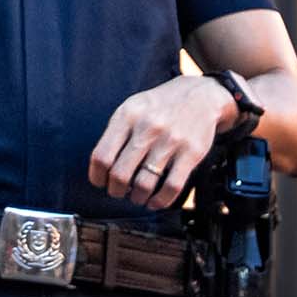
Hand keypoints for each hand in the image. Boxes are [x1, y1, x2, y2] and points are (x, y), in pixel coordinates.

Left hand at [87, 75, 237, 210]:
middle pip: (120, 173)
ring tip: (136, 196)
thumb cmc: (160, 106)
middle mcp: (147, 127)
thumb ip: (116, 133)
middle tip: (118, 192)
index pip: (102, 155)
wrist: (200, 95)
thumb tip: (101, 167)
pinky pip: (172, 187)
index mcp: (127, 116)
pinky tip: (154, 201)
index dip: (97, 176)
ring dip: (136, 198)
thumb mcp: (132, 108)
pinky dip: (159, 201)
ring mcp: (170, 141)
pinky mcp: (191, 153)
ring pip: (144, 184)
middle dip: (115, 190)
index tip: (100, 182)